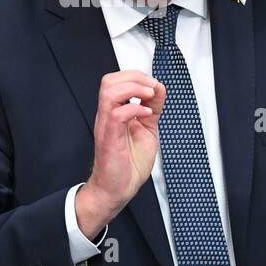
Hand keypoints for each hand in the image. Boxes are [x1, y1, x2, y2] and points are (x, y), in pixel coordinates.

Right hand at [77, 70, 165, 238]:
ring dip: (134, 88)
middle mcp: (108, 115)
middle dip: (134, 77)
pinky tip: (147, 115)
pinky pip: (117, 114)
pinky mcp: (109, 138)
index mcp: (115, 111)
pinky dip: (136, 109)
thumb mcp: (148, 129)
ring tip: (149, 97)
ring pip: (109, 92)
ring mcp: (106, 125)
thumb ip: (152, 108)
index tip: (154, 86)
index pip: (116, 80)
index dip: (137, 76)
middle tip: (151, 88)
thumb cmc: (128, 164)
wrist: (118, 189)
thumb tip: (158, 88)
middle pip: (109, 80)